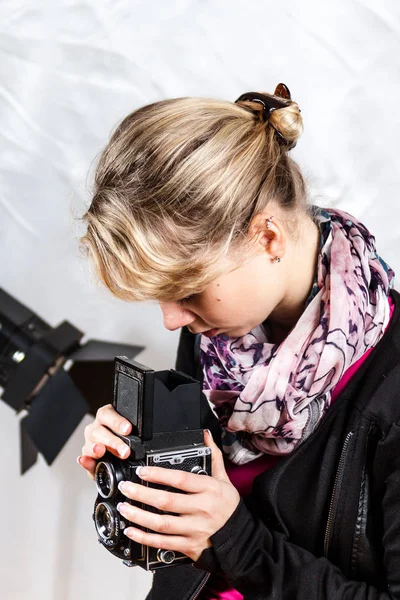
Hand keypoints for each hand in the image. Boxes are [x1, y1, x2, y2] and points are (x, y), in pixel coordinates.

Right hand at [77, 404, 131, 478]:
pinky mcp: (87, 458)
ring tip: (102, 451)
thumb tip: (144, 436)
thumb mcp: (131, 432)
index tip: (127, 429)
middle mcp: (96, 428)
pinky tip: (86, 461)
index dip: (116, 421)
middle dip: (112, 441)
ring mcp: (90, 443)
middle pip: (98, 430)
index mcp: (107, 417)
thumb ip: (134, 433)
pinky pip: (84, 459)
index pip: (107, 414)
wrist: (120, 455)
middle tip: (124, 450)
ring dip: (96, 449)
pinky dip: (85, 461)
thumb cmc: (127, 440)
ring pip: (90, 443)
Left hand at [116, 430, 239, 561]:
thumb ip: (213, 456)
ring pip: (162, 523)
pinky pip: (163, 543)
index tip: (141, 470)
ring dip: (139, 516)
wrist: (240, 538)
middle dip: (141, 494)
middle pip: (167, 501)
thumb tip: (205, 435)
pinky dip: (144, 538)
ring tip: (123, 507)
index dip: (159, 475)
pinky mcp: (188, 546)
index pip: (181, 480)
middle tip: (126, 487)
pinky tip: (131, 530)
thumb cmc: (229, 506)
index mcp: (209, 490)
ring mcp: (194, 529)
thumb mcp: (224, 479)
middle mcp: (201, 510)